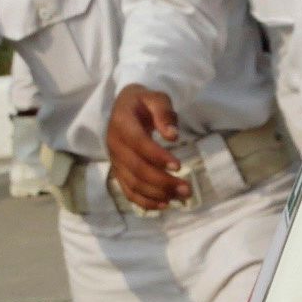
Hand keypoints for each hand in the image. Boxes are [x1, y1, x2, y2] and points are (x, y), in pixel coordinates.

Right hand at [104, 87, 186, 211]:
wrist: (124, 108)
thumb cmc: (143, 103)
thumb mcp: (156, 98)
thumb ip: (164, 113)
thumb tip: (172, 136)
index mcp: (122, 123)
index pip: (138, 143)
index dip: (157, 156)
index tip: (179, 166)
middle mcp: (114, 144)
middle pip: (136, 168)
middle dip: (162, 181)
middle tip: (186, 189)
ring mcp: (115, 161)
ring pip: (133, 183)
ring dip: (158, 194)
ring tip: (181, 196)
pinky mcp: (118, 171)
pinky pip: (129, 191)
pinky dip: (145, 201)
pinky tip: (164, 204)